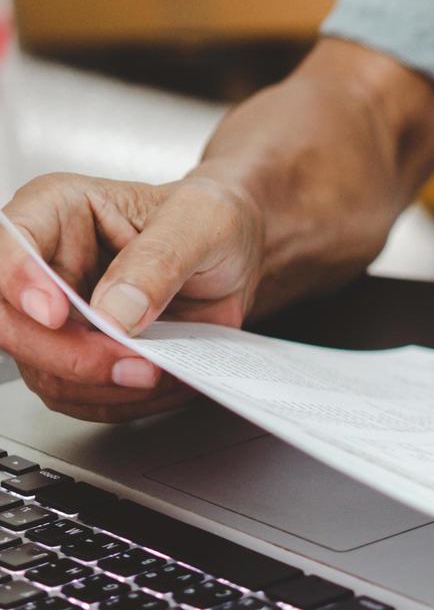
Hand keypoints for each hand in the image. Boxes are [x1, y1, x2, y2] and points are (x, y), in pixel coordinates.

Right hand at [0, 172, 263, 420]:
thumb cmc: (212, 222)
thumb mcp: (201, 223)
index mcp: (58, 210)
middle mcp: (45, 263)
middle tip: (134, 362)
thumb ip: (158, 261)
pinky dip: (119, 400)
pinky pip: (78, 395)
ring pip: (42, 370)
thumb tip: (115, 311)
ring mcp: (57, 315)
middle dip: (68, 355)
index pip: (8, 243)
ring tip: (158, 371)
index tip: (56, 313)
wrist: (235, 256)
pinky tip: (159, 381)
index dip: (19, 281)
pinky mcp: (79, 352)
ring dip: (100, 386)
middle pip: (10, 323)